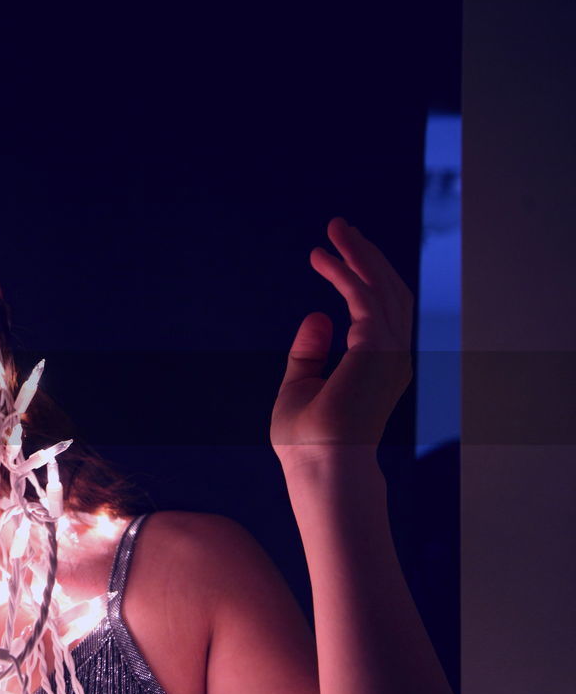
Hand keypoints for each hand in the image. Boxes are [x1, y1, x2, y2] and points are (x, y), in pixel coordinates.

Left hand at [271, 218, 413, 469]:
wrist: (319, 467)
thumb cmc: (307, 441)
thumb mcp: (300, 386)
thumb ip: (310, 353)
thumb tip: (317, 316)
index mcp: (379, 367)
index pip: (378, 311)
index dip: (358, 278)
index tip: (327, 255)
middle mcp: (392, 357)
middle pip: (389, 292)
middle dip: (366, 256)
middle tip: (340, 226)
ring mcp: (390, 353)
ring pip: (383, 287)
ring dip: (359, 254)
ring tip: (335, 229)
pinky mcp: (377, 349)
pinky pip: (363, 297)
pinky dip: (344, 273)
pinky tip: (322, 258)